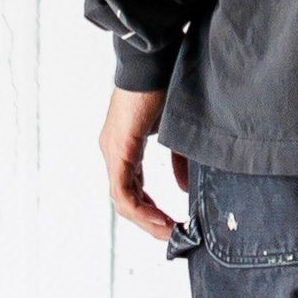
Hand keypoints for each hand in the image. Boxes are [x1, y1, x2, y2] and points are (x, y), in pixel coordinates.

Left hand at [98, 87, 189, 241]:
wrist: (156, 61)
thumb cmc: (167, 87)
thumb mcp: (176, 134)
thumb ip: (180, 162)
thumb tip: (185, 189)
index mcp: (125, 147)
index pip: (134, 190)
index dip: (152, 211)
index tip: (174, 225)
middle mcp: (114, 152)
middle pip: (126, 200)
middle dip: (150, 221)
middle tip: (173, 236)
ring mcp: (113, 151)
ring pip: (123, 200)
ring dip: (146, 220)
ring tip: (169, 233)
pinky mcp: (118, 149)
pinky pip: (123, 191)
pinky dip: (141, 209)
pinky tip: (162, 219)